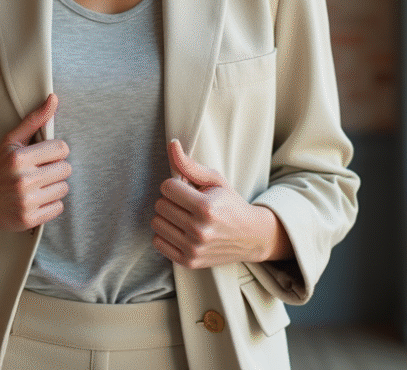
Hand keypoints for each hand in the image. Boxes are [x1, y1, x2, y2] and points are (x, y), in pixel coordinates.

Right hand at [0, 94, 70, 237]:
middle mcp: (23, 180)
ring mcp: (26, 202)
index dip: (56, 151)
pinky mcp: (29, 220)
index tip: (45, 155)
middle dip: (56, 168)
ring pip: (64, 188)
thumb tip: (54, 97)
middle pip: (66, 169)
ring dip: (54, 186)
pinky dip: (51, 203)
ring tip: (38, 184)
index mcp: (19, 158)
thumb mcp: (11, 140)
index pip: (62, 149)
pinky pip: (58, 207)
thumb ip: (34, 119)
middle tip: (41, 170)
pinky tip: (37, 198)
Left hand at [151, 139, 292, 268]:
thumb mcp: (215, 181)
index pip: (167, 187)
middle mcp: (199, 230)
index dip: (175, 185)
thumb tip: (172, 144)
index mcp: (206, 208)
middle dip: (171, 200)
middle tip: (187, 203)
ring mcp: (193, 249)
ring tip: (184, 216)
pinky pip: (158, 242)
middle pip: (160, 205)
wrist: (251, 237)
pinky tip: (180, 230)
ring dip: (167, 217)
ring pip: (156, 223)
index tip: (187, 189)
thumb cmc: (230, 204)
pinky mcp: (189, 262)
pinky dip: (165, 234)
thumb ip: (190, 165)